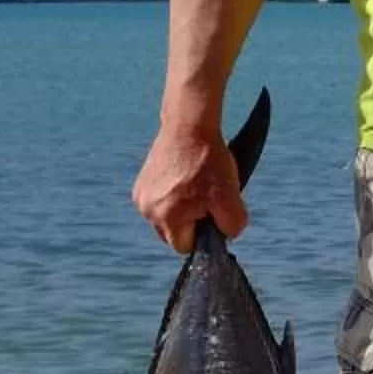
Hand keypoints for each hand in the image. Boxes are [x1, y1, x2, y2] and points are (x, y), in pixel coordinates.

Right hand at [134, 120, 246, 251]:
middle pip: (173, 234)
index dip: (203, 234)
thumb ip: (231, 226)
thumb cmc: (210, 162)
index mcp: (166, 217)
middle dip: (191, 223)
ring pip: (166, 218)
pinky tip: (185, 178)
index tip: (213, 214)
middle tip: (207, 198)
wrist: (189, 127)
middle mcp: (147, 210)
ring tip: (196, 185)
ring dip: (182, 209)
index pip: (184, 246)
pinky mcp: (140, 185)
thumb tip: (225, 236)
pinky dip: (173, 196)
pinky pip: (160, 202)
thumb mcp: (230, 196)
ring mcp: (141, 197)